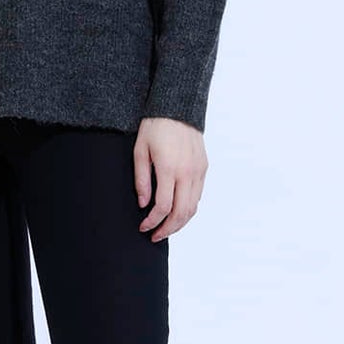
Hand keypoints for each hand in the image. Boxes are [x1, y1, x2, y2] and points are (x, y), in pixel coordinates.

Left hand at [133, 117, 206, 240]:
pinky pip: (198, 195)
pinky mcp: (204, 167)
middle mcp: (187, 172)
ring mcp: (198, 171)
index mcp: (169, 168)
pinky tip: (178, 211)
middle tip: (155, 236)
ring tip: (167, 228)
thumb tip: (144, 204)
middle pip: (181, 213)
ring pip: (193, 207)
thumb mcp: (140, 151)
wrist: (177, 107)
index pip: (163, 206)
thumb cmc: (155, 127)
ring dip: (181, 223)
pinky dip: (189, 208)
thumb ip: (142, 179)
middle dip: (168, 229)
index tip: (143, 227)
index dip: (152, 221)